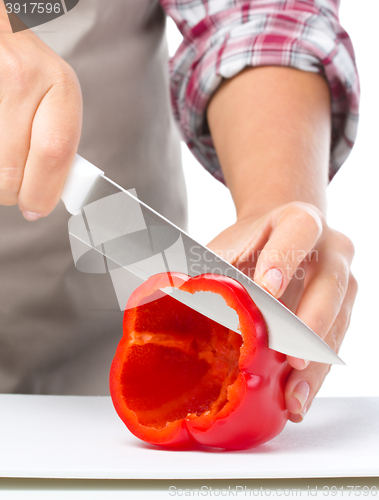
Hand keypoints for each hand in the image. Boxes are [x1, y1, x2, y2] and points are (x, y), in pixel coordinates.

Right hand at [0, 3, 81, 219]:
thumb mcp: (55, 100)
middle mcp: (24, 78)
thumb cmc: (29, 74)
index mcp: (59, 86)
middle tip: (14, 192)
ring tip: (5, 161)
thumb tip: (47, 197)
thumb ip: (57, 145)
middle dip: (12, 192)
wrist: (1, 33)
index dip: (42, 190)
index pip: (54, 151)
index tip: (36, 208)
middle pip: (12, 166)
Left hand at [207, 201, 357, 422]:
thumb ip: (207, 266)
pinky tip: (298, 396)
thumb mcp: (228, 246)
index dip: (284, 259)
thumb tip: (167, 293)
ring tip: (294, 396)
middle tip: (292, 356)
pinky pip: (334, 344)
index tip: (267, 289)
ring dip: (317, 364)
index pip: (299, 231)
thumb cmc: (250, 244)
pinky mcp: (343, 310)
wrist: (278, 235)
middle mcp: (331, 248)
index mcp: (298, 221)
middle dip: (311, 323)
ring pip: (338, 322)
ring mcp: (342, 280)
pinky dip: (317, 374)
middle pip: (330, 284)